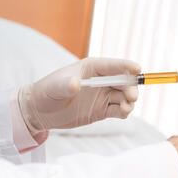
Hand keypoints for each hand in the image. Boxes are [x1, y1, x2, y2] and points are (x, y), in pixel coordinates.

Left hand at [18, 58, 140, 134]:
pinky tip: (123, 112)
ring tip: (126, 108)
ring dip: (129, 101)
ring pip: (123, 96)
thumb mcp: (54, 87)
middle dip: (130, 87)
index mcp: (91, 68)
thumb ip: (65, 85)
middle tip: (132, 96)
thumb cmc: (46, 92)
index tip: (137, 69)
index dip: (126, 66)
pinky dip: (124, 111)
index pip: (113, 65)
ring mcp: (103, 95)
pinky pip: (119, 109)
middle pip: (123, 81)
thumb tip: (75, 84)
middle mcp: (101, 80)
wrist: (40, 112)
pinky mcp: (103, 110)